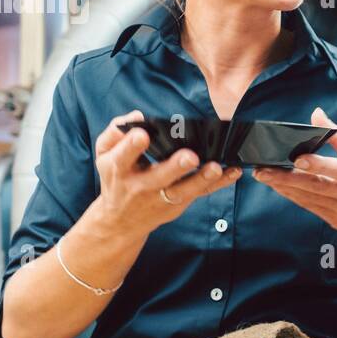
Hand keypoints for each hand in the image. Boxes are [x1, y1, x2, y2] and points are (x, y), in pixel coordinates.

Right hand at [92, 110, 240, 235]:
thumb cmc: (116, 178)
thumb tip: (137, 117)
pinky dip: (218, 184)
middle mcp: (141, 186)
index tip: (142, 134)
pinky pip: (200, 193)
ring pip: (183, 190)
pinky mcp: (179, 204)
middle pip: (159, 177)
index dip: (131, 145)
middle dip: (175, 166)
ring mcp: (161, 197)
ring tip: (215, 168)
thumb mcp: (104, 155)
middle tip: (190, 156)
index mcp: (119, 170)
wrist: (121, 220)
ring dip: (201, 179)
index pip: (123, 156)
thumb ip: (115, 133)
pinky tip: (232, 172)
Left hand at [254, 107, 336, 236]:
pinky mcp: (336, 222)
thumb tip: (316, 113)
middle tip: (263, 170)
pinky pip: (311, 207)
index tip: (296, 158)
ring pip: (309, 199)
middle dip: (287, 179)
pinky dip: (294, 196)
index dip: (317, 165)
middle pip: (317, 187)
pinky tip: (279, 186)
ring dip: (285, 187)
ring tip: (264, 176)